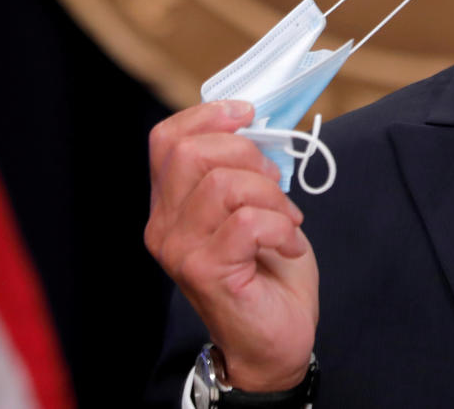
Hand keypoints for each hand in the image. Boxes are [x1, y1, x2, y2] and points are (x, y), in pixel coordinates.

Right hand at [144, 101, 318, 390]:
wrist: (275, 337)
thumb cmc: (268, 271)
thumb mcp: (254, 206)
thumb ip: (242, 170)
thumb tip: (256, 124)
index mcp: (171, 205)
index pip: (166, 140)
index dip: (209, 117)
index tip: (248, 115)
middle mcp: (164, 226)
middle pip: (192, 152)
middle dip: (250, 155)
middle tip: (277, 185)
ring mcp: (180, 249)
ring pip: (224, 183)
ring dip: (272, 196)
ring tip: (286, 221)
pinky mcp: (205, 271)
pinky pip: (248, 222)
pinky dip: (282, 227)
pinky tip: (290, 245)